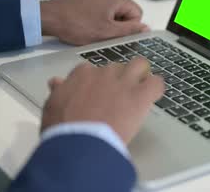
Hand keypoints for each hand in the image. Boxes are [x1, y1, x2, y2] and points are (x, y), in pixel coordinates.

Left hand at [40, 0, 148, 44]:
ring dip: (105, 20)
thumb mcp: (107, 33)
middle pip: (124, 10)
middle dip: (116, 24)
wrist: (49, 17)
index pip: (137, 13)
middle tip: (101, 32)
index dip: (129, 27)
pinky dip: (95, 16)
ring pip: (111, 10)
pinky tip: (85, 23)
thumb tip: (145, 28)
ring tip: (91, 28)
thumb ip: (130, 30)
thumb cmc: (75, 24)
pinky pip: (99, 6)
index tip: (115, 33)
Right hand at [42, 58, 164, 143]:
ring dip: (141, 75)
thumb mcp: (52, 108)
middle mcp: (103, 74)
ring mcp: (123, 82)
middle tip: (118, 97)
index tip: (98, 93)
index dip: (97, 82)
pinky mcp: (140, 95)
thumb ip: (58, 92)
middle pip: (116, 68)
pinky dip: (156, 88)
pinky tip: (153, 97)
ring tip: (140, 90)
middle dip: (119, 78)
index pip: (92, 70)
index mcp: (81, 75)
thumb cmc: (62, 130)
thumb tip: (56, 82)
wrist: (80, 143)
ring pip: (139, 65)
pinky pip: (156, 83)